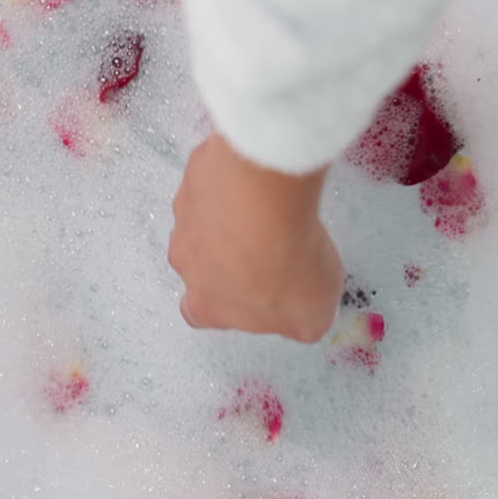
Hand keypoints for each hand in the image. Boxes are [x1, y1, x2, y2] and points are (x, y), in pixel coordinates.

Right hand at [168, 132, 344, 342]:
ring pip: (205, 221)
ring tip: (271, 208)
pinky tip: (264, 181)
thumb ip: (301, 322)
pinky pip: (214, 182)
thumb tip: (302, 317)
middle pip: (202, 264)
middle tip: (268, 243)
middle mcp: (186, 264)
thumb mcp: (312, 316)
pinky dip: (235, 182)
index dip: (228, 303)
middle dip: (231, 255)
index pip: (202, 313)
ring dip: (231, 217)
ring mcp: (185, 217)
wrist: (263, 199)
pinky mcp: (195, 177)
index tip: (256, 290)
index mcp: (207, 306)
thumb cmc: (282, 265)